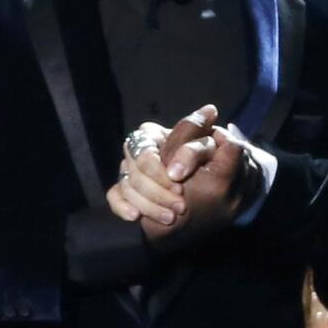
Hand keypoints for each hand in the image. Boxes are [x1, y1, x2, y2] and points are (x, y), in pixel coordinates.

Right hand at [106, 105, 257, 250]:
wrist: (214, 199)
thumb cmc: (213, 169)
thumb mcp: (211, 151)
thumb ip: (204, 134)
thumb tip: (210, 110)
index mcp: (158, 137)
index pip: (146, 146)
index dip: (160, 166)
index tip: (180, 180)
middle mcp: (142, 151)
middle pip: (135, 168)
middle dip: (157, 189)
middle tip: (180, 205)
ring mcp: (133, 172)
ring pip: (127, 184)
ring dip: (148, 203)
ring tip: (171, 217)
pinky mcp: (128, 193)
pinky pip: (114, 195)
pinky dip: (121, 206)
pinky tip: (135, 217)